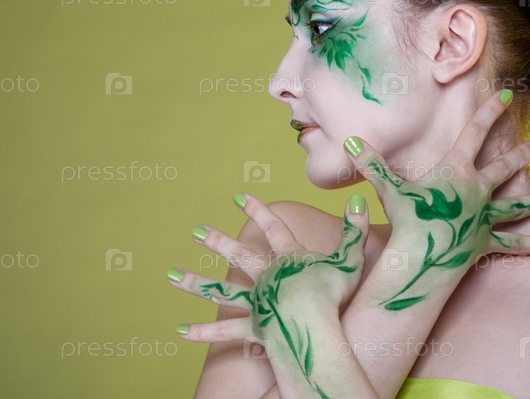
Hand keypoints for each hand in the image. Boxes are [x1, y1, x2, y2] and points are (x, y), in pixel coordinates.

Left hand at [168, 194, 369, 392]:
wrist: (314, 323)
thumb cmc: (334, 293)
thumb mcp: (350, 258)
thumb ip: (354, 230)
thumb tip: (358, 199)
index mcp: (289, 259)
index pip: (274, 229)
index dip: (258, 211)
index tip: (240, 197)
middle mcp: (267, 277)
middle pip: (239, 255)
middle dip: (218, 241)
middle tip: (196, 231)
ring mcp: (257, 301)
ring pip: (221, 292)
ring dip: (195, 283)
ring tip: (170, 276)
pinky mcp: (254, 326)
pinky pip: (225, 330)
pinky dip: (203, 332)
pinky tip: (180, 332)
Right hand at [342, 89, 529, 309]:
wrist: (423, 256)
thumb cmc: (407, 219)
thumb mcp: (388, 188)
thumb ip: (371, 165)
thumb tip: (350, 141)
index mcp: (455, 170)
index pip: (475, 133)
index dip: (489, 111)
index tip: (506, 94)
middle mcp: (476, 190)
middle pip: (503, 168)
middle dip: (520, 154)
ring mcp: (485, 216)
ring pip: (517, 204)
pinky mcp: (487, 241)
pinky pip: (514, 242)